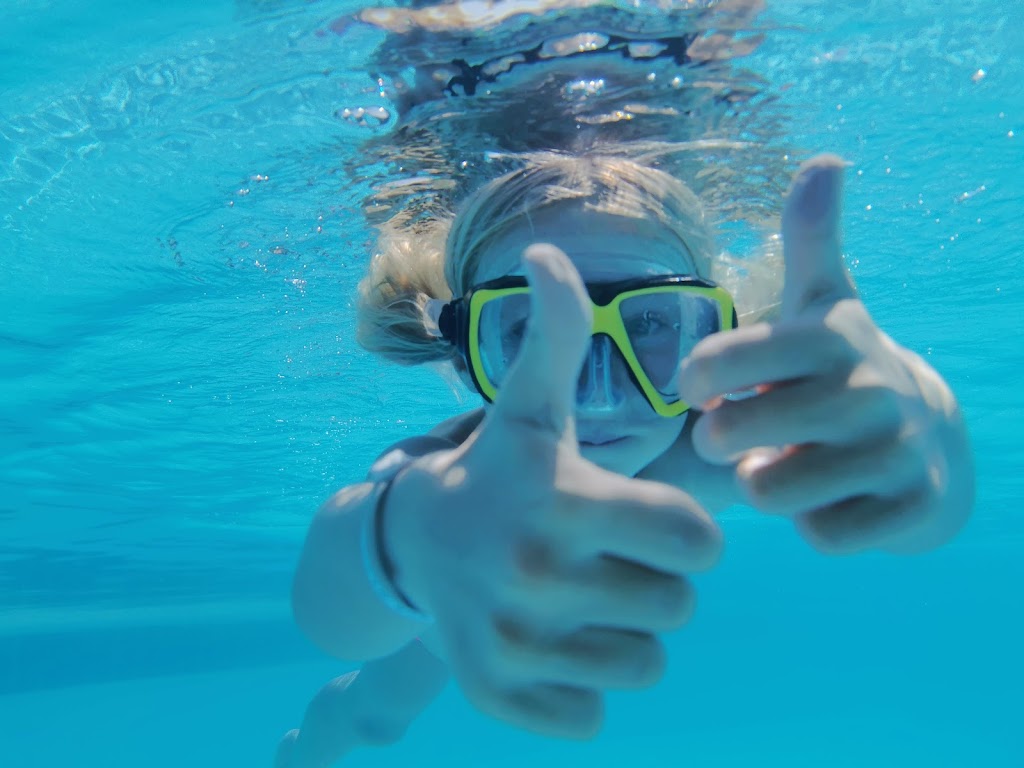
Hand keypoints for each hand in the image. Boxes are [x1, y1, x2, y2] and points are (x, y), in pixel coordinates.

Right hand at [382, 244, 722, 737]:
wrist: (417, 542)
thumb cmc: (500, 470)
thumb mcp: (533, 406)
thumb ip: (559, 333)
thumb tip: (551, 250)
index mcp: (565, 501)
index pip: (699, 542)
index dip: (684, 532)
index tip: (647, 520)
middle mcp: (536, 575)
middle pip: (677, 608)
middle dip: (656, 584)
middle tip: (607, 559)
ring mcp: (513, 642)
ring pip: (644, 665)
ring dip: (625, 633)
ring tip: (582, 598)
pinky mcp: (496, 693)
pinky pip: (591, 716)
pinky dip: (582, 685)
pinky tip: (552, 640)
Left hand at [678, 155, 972, 554]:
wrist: (931, 437)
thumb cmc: (846, 366)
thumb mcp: (827, 302)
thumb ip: (812, 237)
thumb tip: (826, 158)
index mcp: (827, 336)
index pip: (712, 363)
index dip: (695, 384)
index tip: (707, 388)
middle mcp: (866, 388)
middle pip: (728, 436)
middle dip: (719, 442)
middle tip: (734, 437)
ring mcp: (894, 452)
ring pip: (768, 492)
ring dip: (763, 484)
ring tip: (781, 464)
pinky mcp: (912, 509)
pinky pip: (821, 536)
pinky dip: (813, 524)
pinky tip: (827, 499)